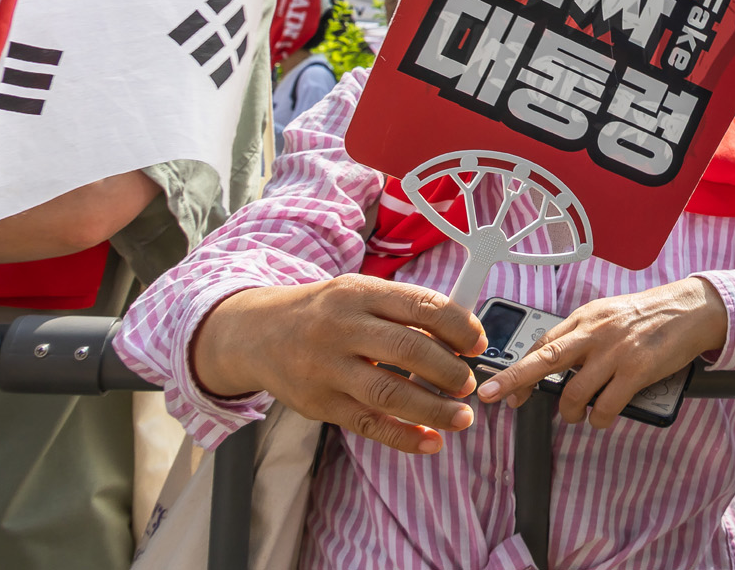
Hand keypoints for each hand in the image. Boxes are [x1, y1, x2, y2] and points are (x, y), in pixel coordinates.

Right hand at [192, 275, 486, 454]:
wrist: (256, 333)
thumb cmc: (325, 312)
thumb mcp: (359, 292)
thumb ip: (404, 309)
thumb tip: (463, 333)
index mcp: (360, 293)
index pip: (421, 307)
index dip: (458, 326)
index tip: (478, 344)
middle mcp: (343, 328)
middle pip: (408, 351)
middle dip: (448, 370)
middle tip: (469, 383)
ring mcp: (328, 368)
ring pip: (389, 393)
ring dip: (433, 409)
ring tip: (462, 417)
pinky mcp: (319, 403)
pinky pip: (367, 424)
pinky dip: (403, 437)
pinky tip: (431, 442)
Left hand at [476, 277, 727, 427]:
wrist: (693, 309)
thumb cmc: (651, 314)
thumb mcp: (610, 314)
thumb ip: (585, 335)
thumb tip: (558, 363)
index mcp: (587, 316)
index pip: (543, 342)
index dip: (519, 367)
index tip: (502, 386)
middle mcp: (596, 332)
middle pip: (545, 360)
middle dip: (514, 380)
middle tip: (492, 396)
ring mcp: (616, 352)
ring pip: (575, 393)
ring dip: (570, 413)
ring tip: (576, 415)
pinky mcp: (637, 371)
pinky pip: (606, 407)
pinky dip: (599, 419)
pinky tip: (602, 418)